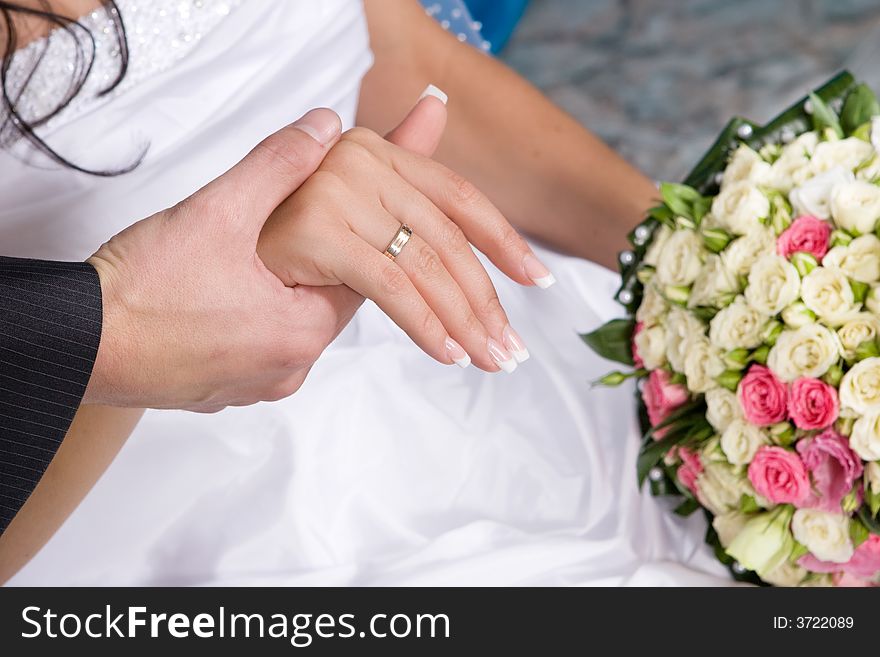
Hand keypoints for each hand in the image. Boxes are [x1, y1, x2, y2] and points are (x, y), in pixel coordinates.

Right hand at [84, 109, 358, 410]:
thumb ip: (280, 164)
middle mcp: (286, 370)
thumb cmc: (143, 291)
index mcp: (301, 334)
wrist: (79, 346)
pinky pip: (256, 349)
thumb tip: (324, 127)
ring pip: (288, 327)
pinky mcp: (222, 391)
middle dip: (315, 265)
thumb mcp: (219, 211)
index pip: (360, 281)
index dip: (352, 239)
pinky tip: (226, 293)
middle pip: (325, 305)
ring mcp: (253, 385)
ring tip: (256, 259)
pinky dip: (252, 320)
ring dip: (281, 293)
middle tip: (297, 229)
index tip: (341, 213)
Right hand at [259, 89, 554, 372]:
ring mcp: (335, 190)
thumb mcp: (339, 217)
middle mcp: (356, 159)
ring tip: (489, 358)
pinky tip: (448, 353)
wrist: (187, 284)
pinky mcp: (316, 231)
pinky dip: (425, 324)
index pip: (456, 198)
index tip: (537, 277)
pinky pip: (390, 285)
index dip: (503, 239)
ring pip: (423, 265)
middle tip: (512, 348)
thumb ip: (398, 175)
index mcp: (369, 152)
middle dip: (484, 301)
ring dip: (462, 321)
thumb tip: (436, 106)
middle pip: (445, 239)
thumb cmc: (261, 254)